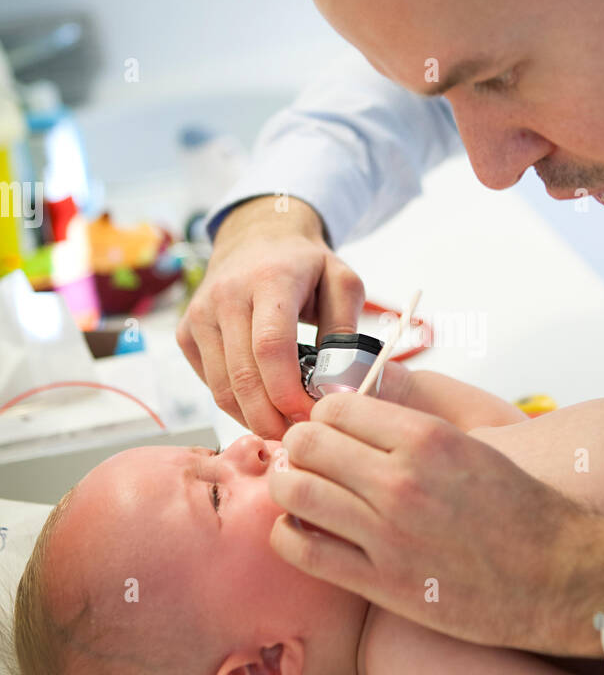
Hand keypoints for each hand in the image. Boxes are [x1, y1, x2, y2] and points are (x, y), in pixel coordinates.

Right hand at [176, 196, 364, 437]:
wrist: (257, 238)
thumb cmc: (305, 265)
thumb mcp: (342, 281)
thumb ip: (346, 329)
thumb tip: (339, 382)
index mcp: (269, 280)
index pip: (270, 346)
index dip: (288, 391)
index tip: (310, 416)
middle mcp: (226, 296)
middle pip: (243, 377)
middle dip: (272, 418)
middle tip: (299, 436)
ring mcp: (200, 315)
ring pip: (222, 388)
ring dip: (253, 419)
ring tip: (284, 428)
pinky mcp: (186, 333)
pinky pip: (210, 384)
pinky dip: (236, 405)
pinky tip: (262, 407)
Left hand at [267, 393, 603, 654]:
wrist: (561, 575)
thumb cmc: (521, 508)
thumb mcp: (474, 444)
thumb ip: (414, 427)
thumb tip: (360, 403)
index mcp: (426, 438)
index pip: (333, 408)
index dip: (323, 419)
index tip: (329, 434)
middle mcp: (402, 481)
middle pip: (306, 444)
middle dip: (299, 450)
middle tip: (308, 464)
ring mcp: (389, 534)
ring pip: (294, 492)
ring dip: (288, 489)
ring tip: (302, 496)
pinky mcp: (384, 583)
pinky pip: (303, 549)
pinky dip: (291, 536)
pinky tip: (307, 534)